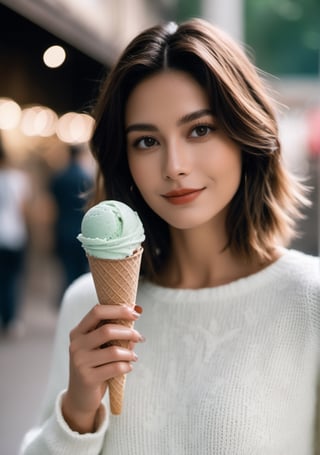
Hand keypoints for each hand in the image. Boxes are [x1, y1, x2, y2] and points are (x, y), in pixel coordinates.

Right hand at [62, 303, 142, 432]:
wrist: (80, 396)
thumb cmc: (95, 365)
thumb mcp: (101, 346)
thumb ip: (115, 331)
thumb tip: (136, 312)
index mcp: (78, 332)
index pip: (97, 311)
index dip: (118, 309)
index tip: (135, 313)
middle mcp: (76, 345)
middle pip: (107, 330)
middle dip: (128, 332)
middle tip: (140, 337)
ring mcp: (80, 362)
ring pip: (113, 351)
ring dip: (129, 352)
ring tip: (134, 356)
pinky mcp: (87, 378)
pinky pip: (115, 368)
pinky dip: (127, 366)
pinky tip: (129, 367)